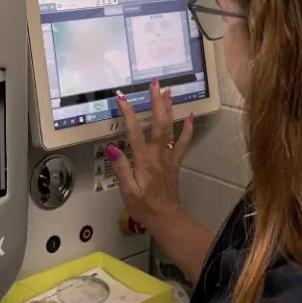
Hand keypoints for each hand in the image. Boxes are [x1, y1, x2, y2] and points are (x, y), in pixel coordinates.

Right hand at [107, 81, 194, 235]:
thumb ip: (120, 168)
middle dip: (156, 102)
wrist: (166, 218)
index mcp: (144, 160)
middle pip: (159, 123)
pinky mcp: (176, 161)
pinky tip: (190, 116)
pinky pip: (183, 142)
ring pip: (171, 128)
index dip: (128, 114)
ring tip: (168, 91)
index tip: (122, 98)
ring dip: (170, 109)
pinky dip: (188, 128)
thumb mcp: (127, 190)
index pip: (134, 132)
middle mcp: (159, 154)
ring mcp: (170, 156)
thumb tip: (111, 147)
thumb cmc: (144, 206)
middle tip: (155, 84)